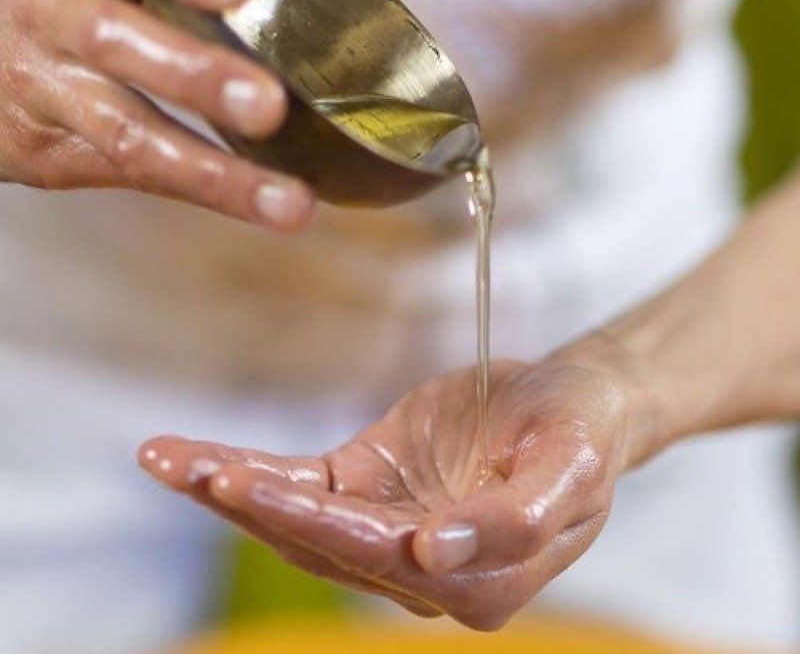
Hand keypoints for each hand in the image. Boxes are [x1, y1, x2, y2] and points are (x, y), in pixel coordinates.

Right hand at [0, 0, 408, 230]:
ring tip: (288, 202)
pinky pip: (133, 175)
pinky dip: (203, 190)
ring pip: (126, 129)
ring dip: (211, 168)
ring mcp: (51, 90)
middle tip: (269, 105)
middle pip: (118, 39)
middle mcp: (58, 17)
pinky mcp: (56, 153)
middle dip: (196, 72)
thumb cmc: (95, 9)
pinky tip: (262, 205)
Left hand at [139, 341, 652, 629]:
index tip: (249, 485)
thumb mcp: (574, 467)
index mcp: (479, 578)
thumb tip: (436, 555)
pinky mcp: (370, 485)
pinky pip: (302, 483)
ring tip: (168, 457)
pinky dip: (251, 468)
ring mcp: (389, 528)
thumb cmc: (583, 431)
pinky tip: (198, 456)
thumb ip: (519, 518)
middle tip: (184, 466)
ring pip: (298, 518)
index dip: (317, 523)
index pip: (383, 553)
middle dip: (248, 503)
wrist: (575, 403)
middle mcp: (423, 567)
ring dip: (231, 487)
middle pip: (321, 542)